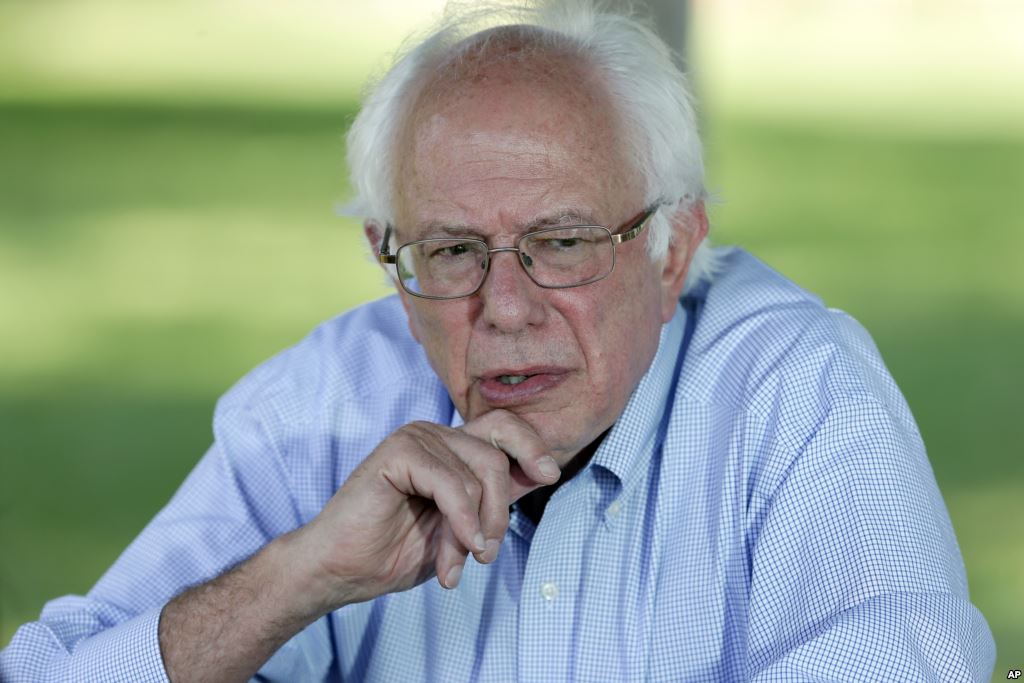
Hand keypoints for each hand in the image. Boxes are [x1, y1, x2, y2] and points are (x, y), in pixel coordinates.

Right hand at [296, 409, 559, 610]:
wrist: (341, 571)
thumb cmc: (395, 551)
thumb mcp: (462, 527)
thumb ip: (494, 498)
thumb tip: (544, 472)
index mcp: (451, 448)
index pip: (504, 427)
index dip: (532, 446)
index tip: (550, 475)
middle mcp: (435, 435)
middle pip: (498, 452)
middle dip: (500, 509)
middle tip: (486, 553)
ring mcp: (416, 438)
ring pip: (479, 473)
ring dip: (475, 529)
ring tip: (459, 563)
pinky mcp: (398, 451)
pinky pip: (451, 483)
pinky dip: (461, 521)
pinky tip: (458, 551)